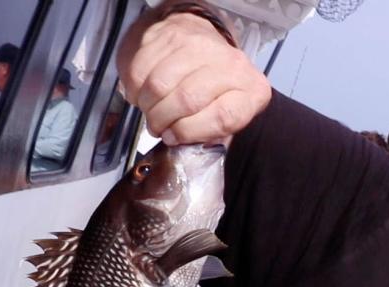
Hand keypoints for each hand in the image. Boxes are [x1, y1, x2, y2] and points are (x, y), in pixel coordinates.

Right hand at [116, 5, 271, 144]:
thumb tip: (190, 148)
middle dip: (164, 122)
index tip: (175, 138)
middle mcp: (230, 63)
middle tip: (157, 129)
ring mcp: (200, 45)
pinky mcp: (170, 34)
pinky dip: (136, 89)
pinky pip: (142, 70)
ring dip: (148, 106)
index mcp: (252, 90)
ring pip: (159, 85)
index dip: (190, 133)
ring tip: (150, 112)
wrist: (202, 38)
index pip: (223, 117)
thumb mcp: (228, 114)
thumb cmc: (216, 87)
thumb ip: (214, 134)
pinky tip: (143, 94)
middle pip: (187, 100)